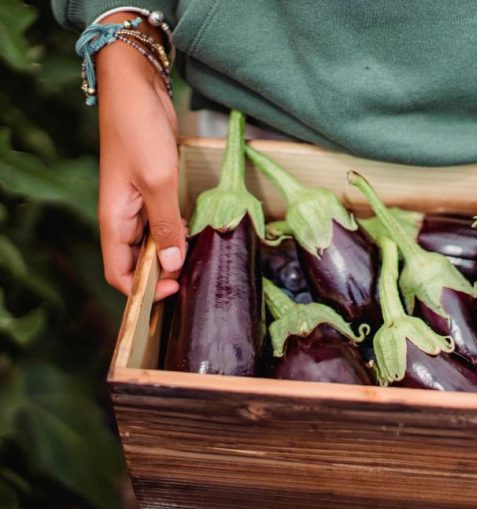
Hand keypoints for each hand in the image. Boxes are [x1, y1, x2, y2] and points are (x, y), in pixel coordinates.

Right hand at [96, 13, 184, 299]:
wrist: (137, 87)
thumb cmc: (139, 131)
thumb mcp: (157, 181)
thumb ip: (165, 225)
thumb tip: (170, 265)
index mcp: (114, 220)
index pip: (119, 273)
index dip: (143, 290)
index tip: (173, 290)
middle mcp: (123, 217)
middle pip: (137, 262)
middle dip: (161, 276)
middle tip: (193, 280)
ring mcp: (139, 203)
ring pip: (153, 243)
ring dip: (172, 254)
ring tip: (199, 262)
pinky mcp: (154, 189)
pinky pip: (163, 221)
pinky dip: (178, 232)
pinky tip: (197, 235)